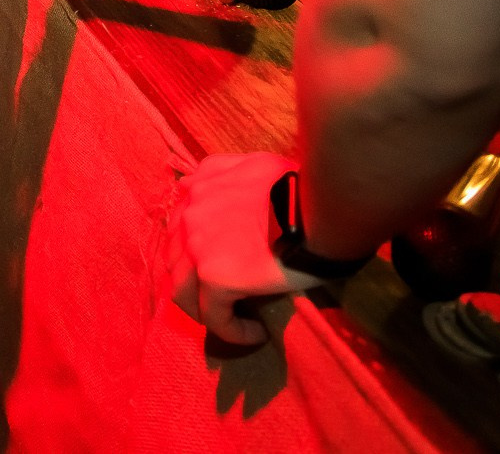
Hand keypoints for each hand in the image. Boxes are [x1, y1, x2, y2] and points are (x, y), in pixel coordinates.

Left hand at [165, 152, 327, 346]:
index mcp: (201, 183)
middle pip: (176, 258)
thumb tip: (221, 191)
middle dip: (195, 281)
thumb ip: (231, 174)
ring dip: (206, 309)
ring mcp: (197, 245)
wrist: (324, 210)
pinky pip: (214, 316)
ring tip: (233, 319)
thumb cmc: (305, 189)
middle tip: (223, 298)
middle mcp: (190, 210)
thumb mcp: (260, 166)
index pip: (183, 224)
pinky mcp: (215, 276)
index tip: (225, 267)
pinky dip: (232, 330)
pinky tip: (255, 333)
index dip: (197, 251)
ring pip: (183, 291)